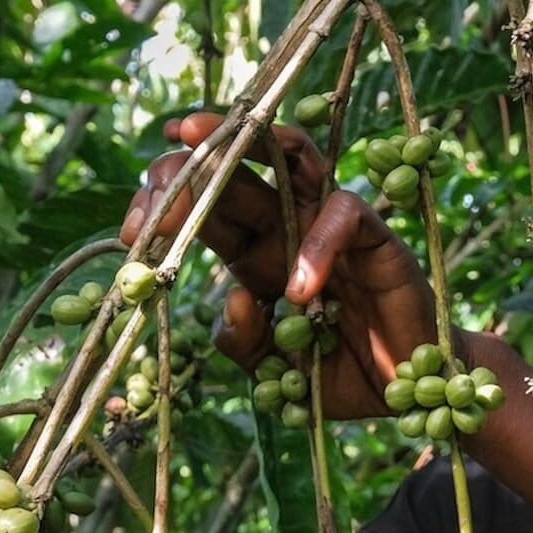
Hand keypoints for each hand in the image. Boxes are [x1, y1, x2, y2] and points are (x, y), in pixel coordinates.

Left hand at [118, 111, 438, 418]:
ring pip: (291, 160)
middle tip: (157, 176)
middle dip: (190, 169)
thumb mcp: (273, 370)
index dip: (166, 210)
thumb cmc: (337, 373)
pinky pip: (343, 215)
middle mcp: (288, 229)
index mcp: (255, 255)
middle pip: (235, 177)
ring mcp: (332, 226)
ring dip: (246, 144)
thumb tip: (231, 301)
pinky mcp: (377, 236)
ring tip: (201, 141)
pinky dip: (318, 243)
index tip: (129, 229)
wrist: (402, 390)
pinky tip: (296, 289)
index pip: (205, 213)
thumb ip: (243, 342)